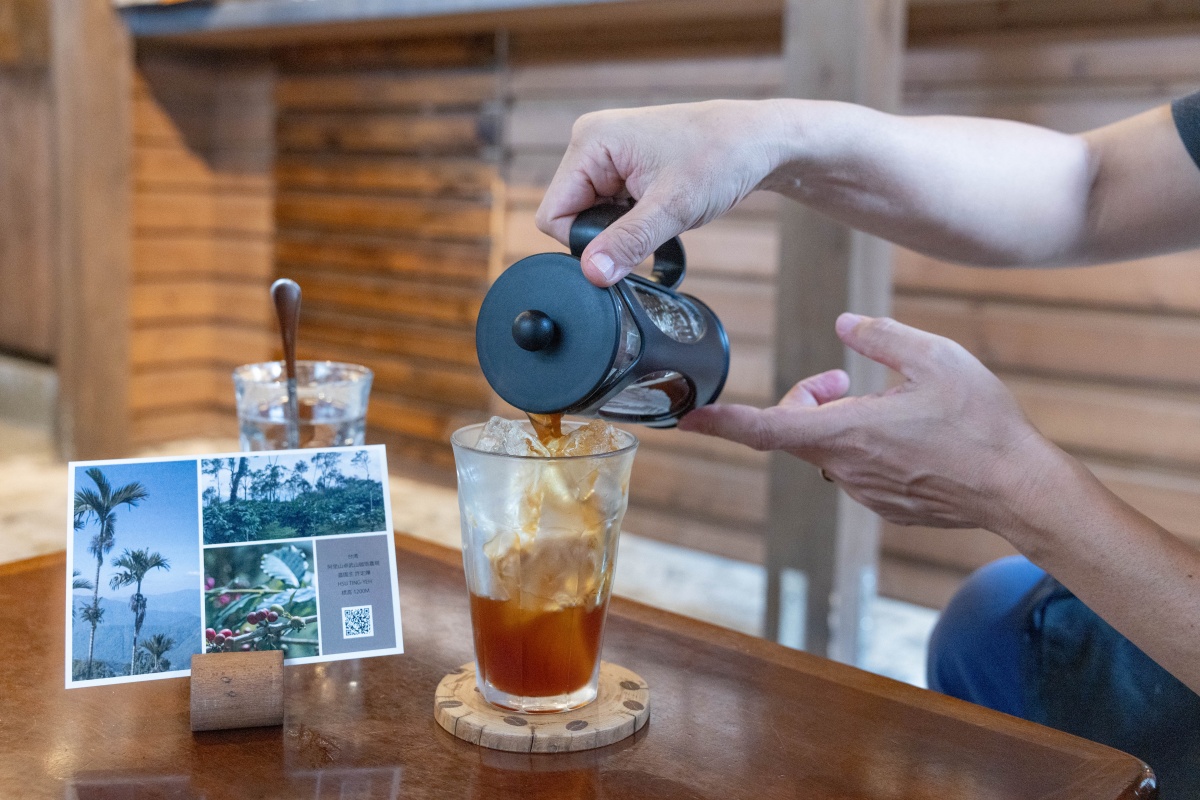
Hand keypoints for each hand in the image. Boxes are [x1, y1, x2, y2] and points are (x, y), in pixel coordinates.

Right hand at [536, 100, 782, 285]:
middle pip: (570, 217)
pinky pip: (610, 211)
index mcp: (590, 141)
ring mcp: (606, 157)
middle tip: (651, 225)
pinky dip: (632, 223)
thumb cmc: (721, 156)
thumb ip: (627, 242)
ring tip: (661, 214)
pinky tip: (660, 213)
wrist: (757, 141)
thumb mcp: (673, 207)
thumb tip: (592, 273)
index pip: (554, 213)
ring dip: (623, 229)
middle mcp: (590, 144)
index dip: (584, 240)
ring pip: (591, 218)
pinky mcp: (622, 169)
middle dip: (606, 234)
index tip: (627, 239)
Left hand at [679, 313, 1056, 530]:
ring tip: (888, 404)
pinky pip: (856, 470)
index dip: (720, 422)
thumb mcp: (934, 357)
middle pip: (792, 431)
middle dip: (804, 399)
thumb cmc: (980, 421)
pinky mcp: (885, 506)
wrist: (1020, 488)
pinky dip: (865, 446)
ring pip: (826, 450)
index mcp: (846, 432)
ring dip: (837, 422)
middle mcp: (845, 468)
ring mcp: (865, 492)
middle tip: (842, 377)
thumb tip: (841, 325)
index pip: (764, 428)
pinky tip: (911, 437)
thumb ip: (880, 336)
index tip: (685, 419)